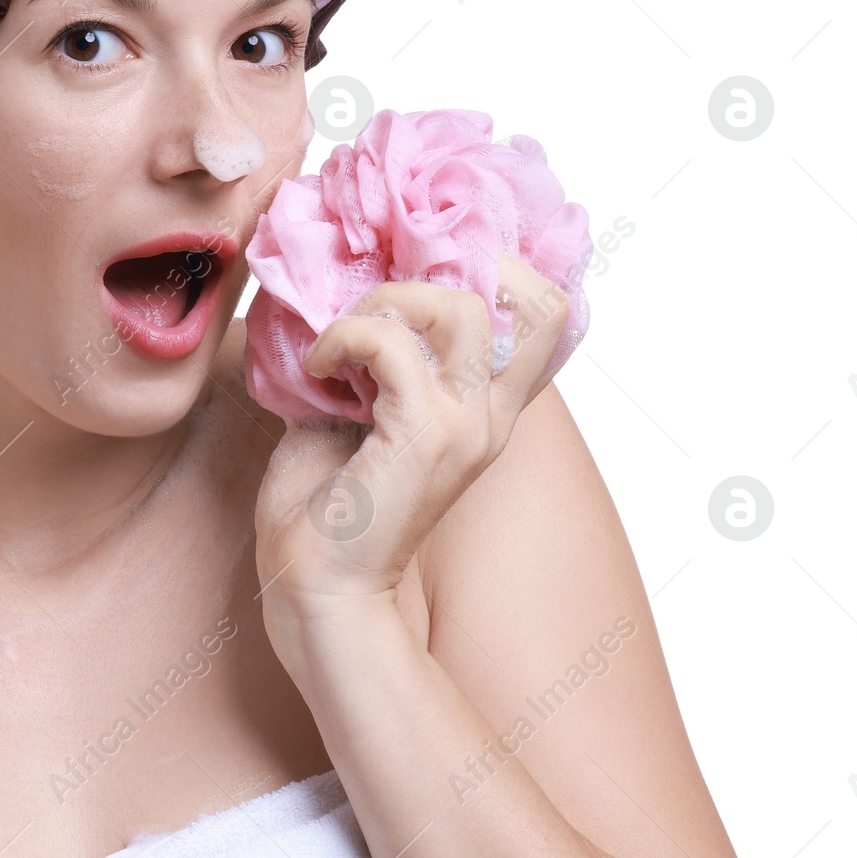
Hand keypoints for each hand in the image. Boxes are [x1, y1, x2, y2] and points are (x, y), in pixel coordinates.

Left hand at [253, 257, 569, 657]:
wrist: (316, 588)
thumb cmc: (325, 512)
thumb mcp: (351, 416)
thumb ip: (367, 362)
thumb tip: (334, 299)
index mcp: (482, 411)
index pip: (541, 319)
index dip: (499, 273)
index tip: (420, 269)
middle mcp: (489, 416)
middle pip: (532, 300)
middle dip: (443, 274)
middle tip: (375, 304)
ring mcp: (465, 425)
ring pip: (461, 307)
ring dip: (386, 301)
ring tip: (340, 339)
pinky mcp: (425, 435)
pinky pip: (391, 343)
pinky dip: (344, 337)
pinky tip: (318, 367)